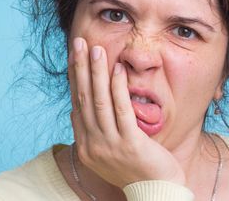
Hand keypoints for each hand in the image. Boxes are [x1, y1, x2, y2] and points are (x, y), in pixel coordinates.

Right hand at [68, 37, 185, 188]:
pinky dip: (118, 87)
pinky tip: (118, 69)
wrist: (153, 193)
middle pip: (83, 98)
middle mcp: (92, 144)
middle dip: (80, 68)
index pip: (76, 103)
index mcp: (85, 145)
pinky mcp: (129, 144)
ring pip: (99, 101)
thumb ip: (92, 131)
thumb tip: (75, 110)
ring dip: (96, 72)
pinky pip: (121, 110)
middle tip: (79, 43)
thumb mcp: (106, 151)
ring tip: (96, 49)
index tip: (74, 56)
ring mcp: (109, 145)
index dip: (75, 78)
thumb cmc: (134, 170)